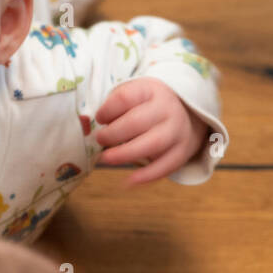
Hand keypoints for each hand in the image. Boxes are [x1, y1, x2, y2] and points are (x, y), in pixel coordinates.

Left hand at [94, 78, 208, 185]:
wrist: (186, 112)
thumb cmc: (148, 105)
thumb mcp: (133, 95)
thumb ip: (111, 107)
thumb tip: (86, 125)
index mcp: (150, 90)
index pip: (126, 97)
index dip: (107, 110)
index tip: (99, 118)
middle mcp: (167, 108)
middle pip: (137, 121)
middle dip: (113, 134)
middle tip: (100, 140)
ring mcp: (177, 130)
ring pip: (153, 143)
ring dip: (126, 154)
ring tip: (106, 158)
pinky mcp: (182, 150)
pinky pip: (166, 165)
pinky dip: (146, 176)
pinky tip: (128, 182)